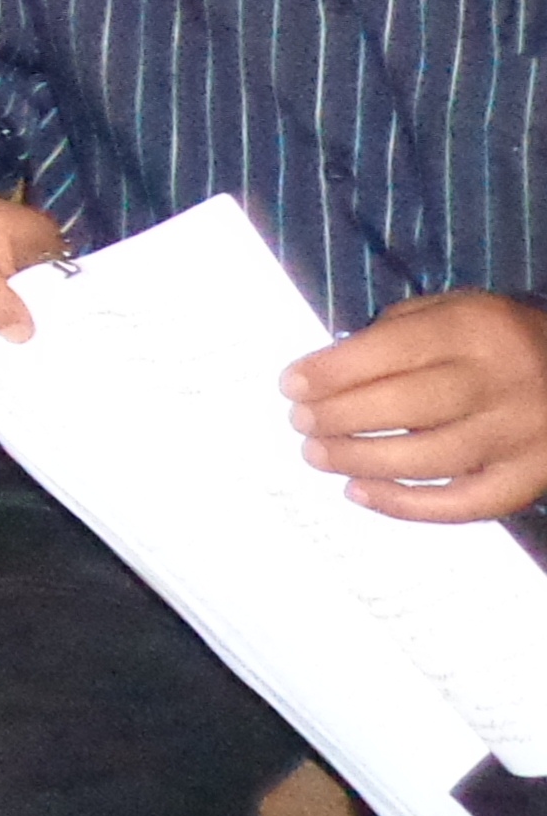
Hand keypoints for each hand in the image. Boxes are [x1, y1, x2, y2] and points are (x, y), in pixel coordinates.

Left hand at [286, 289, 546, 523]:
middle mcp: (502, 381)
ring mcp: (519, 436)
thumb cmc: (495, 342)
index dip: (334, 370)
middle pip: (407, 405)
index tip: (291, 385)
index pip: (395, 348)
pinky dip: (403, 504)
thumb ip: (396, 331)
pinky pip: (460, 503)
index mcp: (478, 329)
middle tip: (300, 422)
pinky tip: (358, 491)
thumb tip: (327, 371)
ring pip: (428, 457)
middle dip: (340, 415)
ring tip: (316, 454)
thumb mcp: (454, 311)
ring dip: (359, 459)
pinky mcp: (526, 480)